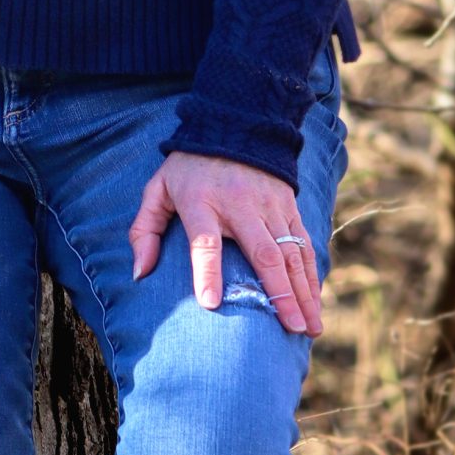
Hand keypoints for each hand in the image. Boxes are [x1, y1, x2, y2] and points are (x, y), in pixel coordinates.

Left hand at [127, 149, 321, 336]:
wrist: (235, 125)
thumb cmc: (189, 168)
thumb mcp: (158, 190)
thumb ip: (143, 230)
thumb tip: (139, 273)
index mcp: (201, 203)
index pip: (204, 241)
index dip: (207, 272)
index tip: (211, 303)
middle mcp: (241, 205)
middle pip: (263, 254)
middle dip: (280, 294)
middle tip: (290, 330)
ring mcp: (270, 207)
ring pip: (291, 254)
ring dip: (303, 293)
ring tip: (310, 328)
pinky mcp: (289, 208)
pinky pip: (304, 245)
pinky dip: (311, 275)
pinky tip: (314, 302)